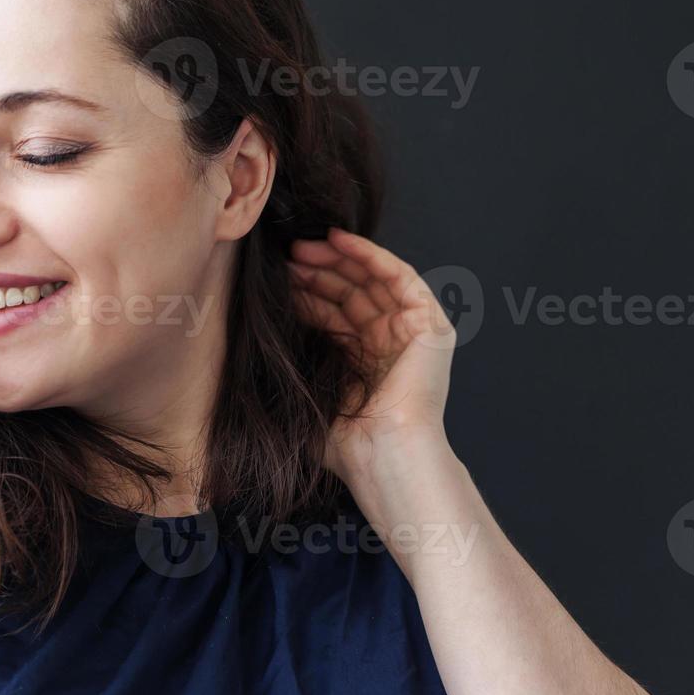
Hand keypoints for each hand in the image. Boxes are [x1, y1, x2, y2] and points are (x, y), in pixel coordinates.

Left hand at [288, 228, 457, 482]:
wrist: (382, 453)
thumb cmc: (345, 440)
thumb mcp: (311, 387)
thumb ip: (297, 359)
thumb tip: (262, 329)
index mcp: (367, 363)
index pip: (337, 313)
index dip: (309, 291)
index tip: (278, 278)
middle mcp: (393, 345)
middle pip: (354, 292)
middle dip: (320, 271)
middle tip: (286, 256)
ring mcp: (415, 334)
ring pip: (374, 280)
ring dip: (339, 258)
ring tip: (302, 248)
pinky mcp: (431, 325)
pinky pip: (400, 277)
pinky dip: (371, 255)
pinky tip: (339, 241)